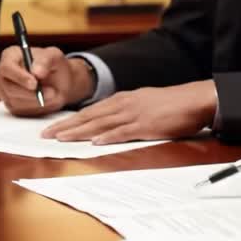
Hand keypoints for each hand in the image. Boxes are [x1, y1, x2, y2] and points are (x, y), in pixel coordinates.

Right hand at [0, 46, 90, 115]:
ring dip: (37, 101)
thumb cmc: (54, 65)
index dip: (19, 77)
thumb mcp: (54, 56)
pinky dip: (37, 108)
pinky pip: (21, 111)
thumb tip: (36, 72)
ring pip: (16, 102)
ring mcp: (6, 91)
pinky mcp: (12, 105)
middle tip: (52, 92)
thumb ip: (45, 61)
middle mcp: (4, 74)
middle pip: (10, 88)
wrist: (60, 81)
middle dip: (32, 93)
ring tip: (53, 93)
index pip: (7, 68)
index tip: (35, 83)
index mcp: (10, 56)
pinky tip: (47, 100)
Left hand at [41, 81, 216, 143]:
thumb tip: (109, 124)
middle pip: (89, 116)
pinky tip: (94, 141)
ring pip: (100, 124)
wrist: (194, 99)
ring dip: (79, 132)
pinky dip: (108, 136)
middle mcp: (124, 105)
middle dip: (66, 126)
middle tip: (45, 135)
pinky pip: (123, 132)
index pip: (90, 111)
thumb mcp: (143, 102)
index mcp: (122, 99)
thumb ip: (126, 111)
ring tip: (61, 138)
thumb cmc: (171, 104)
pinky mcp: (146, 125)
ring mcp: (134, 115)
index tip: (53, 128)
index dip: (70, 120)